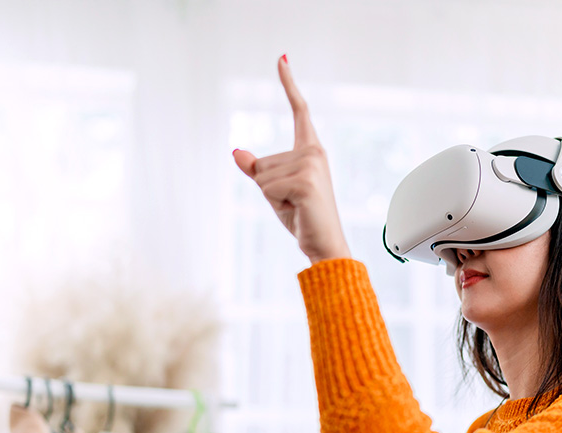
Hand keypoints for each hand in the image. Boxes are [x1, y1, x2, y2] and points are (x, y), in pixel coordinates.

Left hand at [232, 56, 351, 263]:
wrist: (325, 244)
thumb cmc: (302, 217)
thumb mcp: (274, 191)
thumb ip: (257, 170)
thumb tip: (237, 152)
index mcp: (311, 150)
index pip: (300, 111)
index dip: (289, 84)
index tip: (282, 58)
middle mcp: (314, 152)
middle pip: (261, 163)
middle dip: (267, 187)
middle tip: (293, 202)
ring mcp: (311, 164)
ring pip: (261, 176)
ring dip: (271, 197)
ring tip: (296, 206)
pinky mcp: (305, 180)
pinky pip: (266, 187)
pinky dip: (274, 203)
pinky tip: (296, 209)